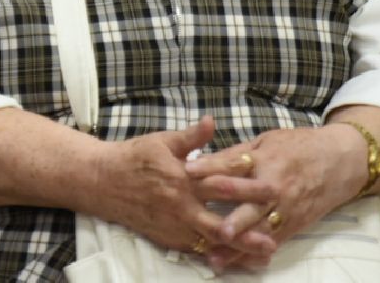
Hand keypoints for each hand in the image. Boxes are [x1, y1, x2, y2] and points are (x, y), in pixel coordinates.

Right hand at [91, 116, 275, 264]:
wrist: (102, 182)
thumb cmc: (134, 158)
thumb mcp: (162, 142)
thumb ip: (191, 137)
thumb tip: (212, 121)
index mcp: (181, 176)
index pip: (217, 175)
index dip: (242, 173)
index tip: (266, 171)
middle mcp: (180, 204)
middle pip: (221, 214)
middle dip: (251, 217)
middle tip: (277, 217)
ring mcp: (175, 224)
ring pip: (213, 239)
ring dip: (240, 244)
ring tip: (266, 250)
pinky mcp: (169, 238)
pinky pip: (198, 249)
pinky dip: (219, 253)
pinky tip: (238, 257)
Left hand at [186, 123, 368, 270]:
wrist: (339, 161)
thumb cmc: (297, 146)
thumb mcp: (265, 141)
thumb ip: (235, 153)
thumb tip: (202, 161)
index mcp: (265, 160)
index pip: (233, 164)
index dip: (210, 166)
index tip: (187, 169)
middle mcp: (275, 187)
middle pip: (250, 201)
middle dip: (232, 214)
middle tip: (213, 227)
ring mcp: (286, 209)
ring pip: (259, 229)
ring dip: (239, 244)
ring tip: (217, 257)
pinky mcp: (293, 225)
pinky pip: (272, 241)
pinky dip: (255, 254)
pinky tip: (239, 264)